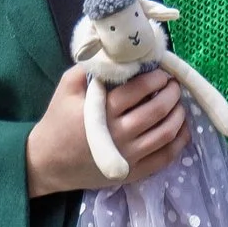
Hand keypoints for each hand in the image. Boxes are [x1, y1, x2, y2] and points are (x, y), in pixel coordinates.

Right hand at [26, 65, 187, 197]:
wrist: (46, 164)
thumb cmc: (58, 123)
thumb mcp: (67, 89)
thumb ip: (89, 69)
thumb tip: (114, 53)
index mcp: (103, 111)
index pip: (140, 89)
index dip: (156, 78)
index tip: (161, 73)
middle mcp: (119, 134)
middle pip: (158, 110)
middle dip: (172, 93)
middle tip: (173, 85)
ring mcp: (128, 156)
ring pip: (167, 133)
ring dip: (179, 115)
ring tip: (178, 104)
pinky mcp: (133, 173)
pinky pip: (165, 157)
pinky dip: (179, 141)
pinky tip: (181, 128)